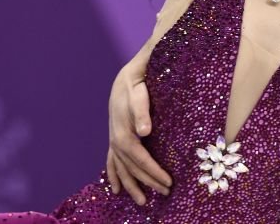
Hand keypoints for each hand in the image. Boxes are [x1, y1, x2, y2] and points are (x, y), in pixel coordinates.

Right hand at [106, 58, 171, 204]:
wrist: (125, 77)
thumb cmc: (136, 84)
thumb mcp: (139, 93)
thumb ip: (141, 111)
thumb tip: (145, 131)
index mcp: (123, 134)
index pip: (140, 159)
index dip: (153, 172)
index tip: (168, 181)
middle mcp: (116, 140)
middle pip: (133, 168)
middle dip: (148, 182)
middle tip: (167, 192)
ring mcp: (114, 140)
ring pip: (121, 169)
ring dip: (131, 186)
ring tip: (143, 201)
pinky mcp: (114, 138)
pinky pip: (112, 162)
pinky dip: (114, 176)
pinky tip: (116, 189)